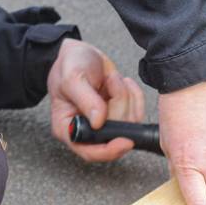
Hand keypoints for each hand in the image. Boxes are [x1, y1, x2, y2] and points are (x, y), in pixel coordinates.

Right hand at [48, 39, 145, 161]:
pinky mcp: (120, 115)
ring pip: (129, 123)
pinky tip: (121, 82)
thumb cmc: (70, 64)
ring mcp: (106, 124)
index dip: (109, 150)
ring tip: (111, 78)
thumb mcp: (72, 77)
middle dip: (118, 105)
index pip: (89, 151)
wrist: (81, 52)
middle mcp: (87, 130)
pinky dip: (134, 95)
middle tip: (110, 81)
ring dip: (125, 96)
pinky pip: (137, 112)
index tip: (125, 140)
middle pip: (114, 135)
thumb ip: (85, 99)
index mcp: (67, 128)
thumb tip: (99, 121)